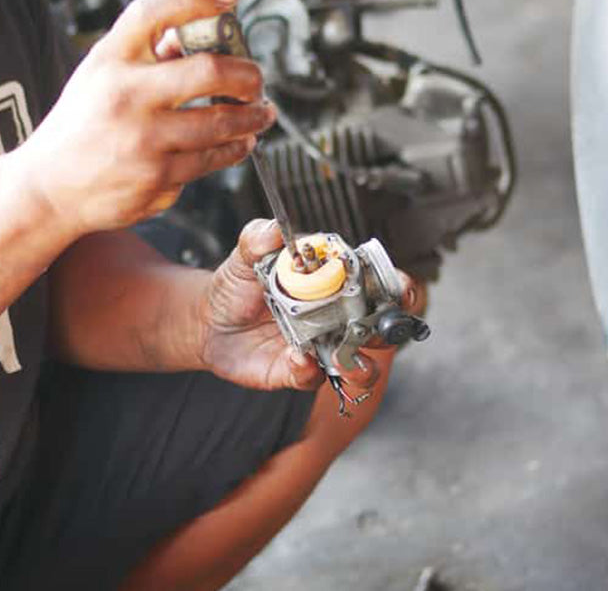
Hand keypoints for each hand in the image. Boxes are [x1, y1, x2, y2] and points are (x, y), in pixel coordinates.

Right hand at [13, 0, 276, 235]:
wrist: (48, 190)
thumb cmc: (80, 127)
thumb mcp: (100, 77)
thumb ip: (145, 55)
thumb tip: (193, 34)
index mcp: (110, 61)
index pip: (156, 12)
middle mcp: (126, 96)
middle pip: (209, 70)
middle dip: (248, 75)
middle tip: (257, 80)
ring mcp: (143, 141)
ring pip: (221, 123)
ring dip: (252, 118)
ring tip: (261, 113)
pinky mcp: (158, 179)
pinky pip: (209, 160)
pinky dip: (231, 150)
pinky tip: (239, 143)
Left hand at [197, 219, 424, 391]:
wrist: (208, 320)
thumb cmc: (238, 284)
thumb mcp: (246, 255)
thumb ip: (259, 238)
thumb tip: (274, 229)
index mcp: (334, 281)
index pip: (379, 283)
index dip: (397, 286)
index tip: (399, 289)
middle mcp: (336, 317)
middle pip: (381, 327)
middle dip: (389, 329)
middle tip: (375, 327)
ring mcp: (320, 346)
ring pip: (359, 363)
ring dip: (360, 364)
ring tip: (345, 359)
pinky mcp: (297, 371)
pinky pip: (312, 376)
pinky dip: (308, 369)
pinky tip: (296, 357)